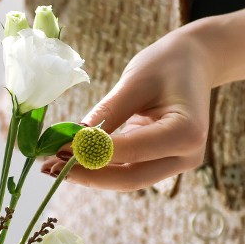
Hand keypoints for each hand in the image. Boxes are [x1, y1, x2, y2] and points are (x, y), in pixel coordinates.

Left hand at [41, 25, 214, 190]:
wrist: (194, 63)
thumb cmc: (167, 63)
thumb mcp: (135, 80)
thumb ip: (109, 111)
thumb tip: (75, 139)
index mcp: (187, 133)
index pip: (132, 151)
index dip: (93, 153)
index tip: (58, 148)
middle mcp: (187, 156)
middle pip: (131, 178)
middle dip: (89, 174)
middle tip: (49, 168)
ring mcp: (177, 164)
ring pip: (128, 180)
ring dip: (91, 175)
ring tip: (52, 167)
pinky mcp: (164, 163)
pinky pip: (130, 171)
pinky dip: (101, 168)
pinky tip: (72, 162)